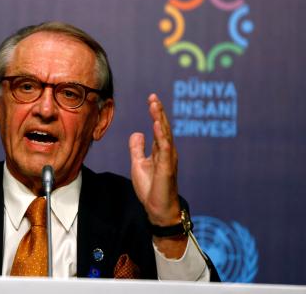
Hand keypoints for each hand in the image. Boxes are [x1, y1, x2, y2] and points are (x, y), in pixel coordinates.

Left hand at [129, 94, 185, 256]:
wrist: (157, 208)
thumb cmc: (150, 187)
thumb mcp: (138, 163)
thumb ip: (137, 148)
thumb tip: (138, 132)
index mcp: (160, 150)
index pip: (159, 127)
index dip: (156, 113)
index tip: (152, 98)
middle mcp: (167, 152)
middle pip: (163, 127)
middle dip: (158, 111)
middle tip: (153, 97)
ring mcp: (168, 159)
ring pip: (165, 134)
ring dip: (160, 119)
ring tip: (155, 105)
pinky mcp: (166, 168)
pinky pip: (165, 149)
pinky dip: (161, 136)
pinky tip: (157, 125)